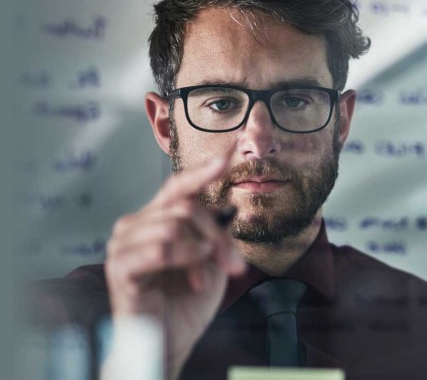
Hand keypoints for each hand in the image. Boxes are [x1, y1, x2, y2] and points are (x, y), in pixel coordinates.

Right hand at [104, 157, 244, 378]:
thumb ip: (216, 231)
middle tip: (235, 265)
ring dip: (202, 252)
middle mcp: (137, 224)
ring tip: (205, 279)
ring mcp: (124, 244)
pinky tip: (194, 275)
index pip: (178, 186)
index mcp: (158, 218)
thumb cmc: (188, 300)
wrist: (171, 340)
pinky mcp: (120, 267)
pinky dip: (185, 258)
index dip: (204, 171)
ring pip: (174, 225)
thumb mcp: (212, 260)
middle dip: (217, 235)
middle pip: (186, 206)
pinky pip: (160, 248)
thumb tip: (230, 205)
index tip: (230, 156)